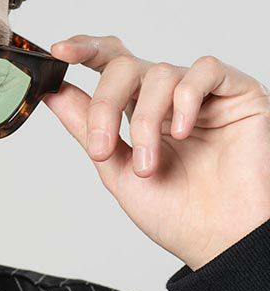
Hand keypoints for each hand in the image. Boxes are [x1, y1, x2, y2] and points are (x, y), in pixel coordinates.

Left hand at [40, 34, 269, 270]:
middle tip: (102, 147)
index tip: (58, 52)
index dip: (84, 49)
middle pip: (125, 65)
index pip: (109, 64)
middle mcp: (168, 97)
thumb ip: (86, 129)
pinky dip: (185, 99)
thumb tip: (52, 93)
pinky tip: (181, 131)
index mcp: (138, 111)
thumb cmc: (177, 214)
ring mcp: (202, 94)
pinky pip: (205, 71)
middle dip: (105, 104)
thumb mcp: (116, 170)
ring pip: (159, 73)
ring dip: (144, 121)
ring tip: (148, 165)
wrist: (221, 241)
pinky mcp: (237, 93)